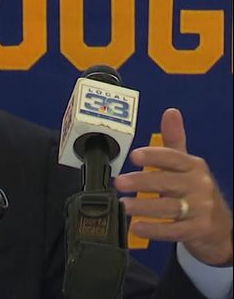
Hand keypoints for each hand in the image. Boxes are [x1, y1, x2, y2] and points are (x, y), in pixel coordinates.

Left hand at [115, 108, 232, 265]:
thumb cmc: (196, 192)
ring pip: (169, 206)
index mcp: (194, 166)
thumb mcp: (188, 165)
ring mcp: (200, 209)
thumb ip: (173, 141)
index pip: (173, 157)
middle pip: (167, 182)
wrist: (221, 227)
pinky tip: (137, 227)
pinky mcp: (197, 230)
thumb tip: (170, 112)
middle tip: (119, 182)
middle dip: (142, 182)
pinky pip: (174, 230)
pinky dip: (154, 229)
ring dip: (144, 206)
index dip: (153, 155)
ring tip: (123, 205)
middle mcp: (198, 185)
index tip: (134, 155)